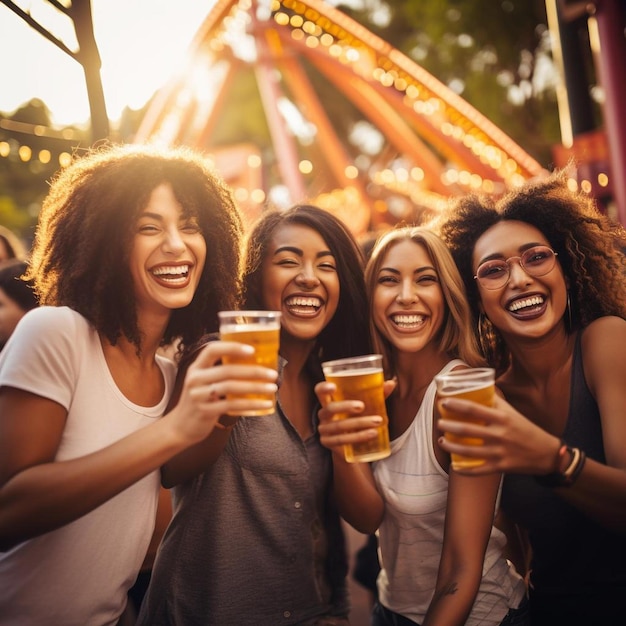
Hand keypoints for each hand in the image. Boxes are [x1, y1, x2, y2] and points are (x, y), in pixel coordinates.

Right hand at [167, 340, 277, 444]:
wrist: (181, 426)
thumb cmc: (201, 399)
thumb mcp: (205, 381)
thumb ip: (221, 372)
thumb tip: (255, 363)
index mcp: (197, 367)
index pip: (212, 350)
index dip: (232, 347)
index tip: (253, 350)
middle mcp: (195, 379)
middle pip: (227, 370)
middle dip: (253, 371)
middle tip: (273, 374)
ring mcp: (198, 395)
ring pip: (231, 387)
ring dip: (255, 387)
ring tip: (272, 388)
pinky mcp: (204, 411)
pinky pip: (231, 405)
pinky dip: (250, 405)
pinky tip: (264, 404)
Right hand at [314, 379, 395, 454]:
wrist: (351, 446)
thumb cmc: (357, 418)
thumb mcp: (365, 405)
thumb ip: (376, 394)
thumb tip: (392, 382)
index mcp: (329, 401)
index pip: (320, 391)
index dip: (324, 388)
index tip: (334, 387)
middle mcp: (323, 415)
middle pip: (330, 408)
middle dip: (346, 406)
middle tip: (362, 406)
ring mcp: (324, 430)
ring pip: (339, 426)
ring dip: (359, 423)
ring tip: (378, 421)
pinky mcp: (328, 444)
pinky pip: (342, 440)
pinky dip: (358, 437)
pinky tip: (372, 434)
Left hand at [436, 394, 560, 474]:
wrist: (546, 453)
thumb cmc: (525, 429)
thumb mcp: (512, 412)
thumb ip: (495, 402)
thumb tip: (478, 387)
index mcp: (502, 418)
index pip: (474, 409)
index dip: (456, 405)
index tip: (443, 402)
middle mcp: (500, 435)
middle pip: (468, 430)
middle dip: (449, 426)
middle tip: (439, 423)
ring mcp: (499, 452)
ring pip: (469, 451)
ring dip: (451, 446)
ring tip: (441, 441)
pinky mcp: (501, 467)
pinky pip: (478, 469)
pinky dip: (464, 469)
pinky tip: (454, 465)